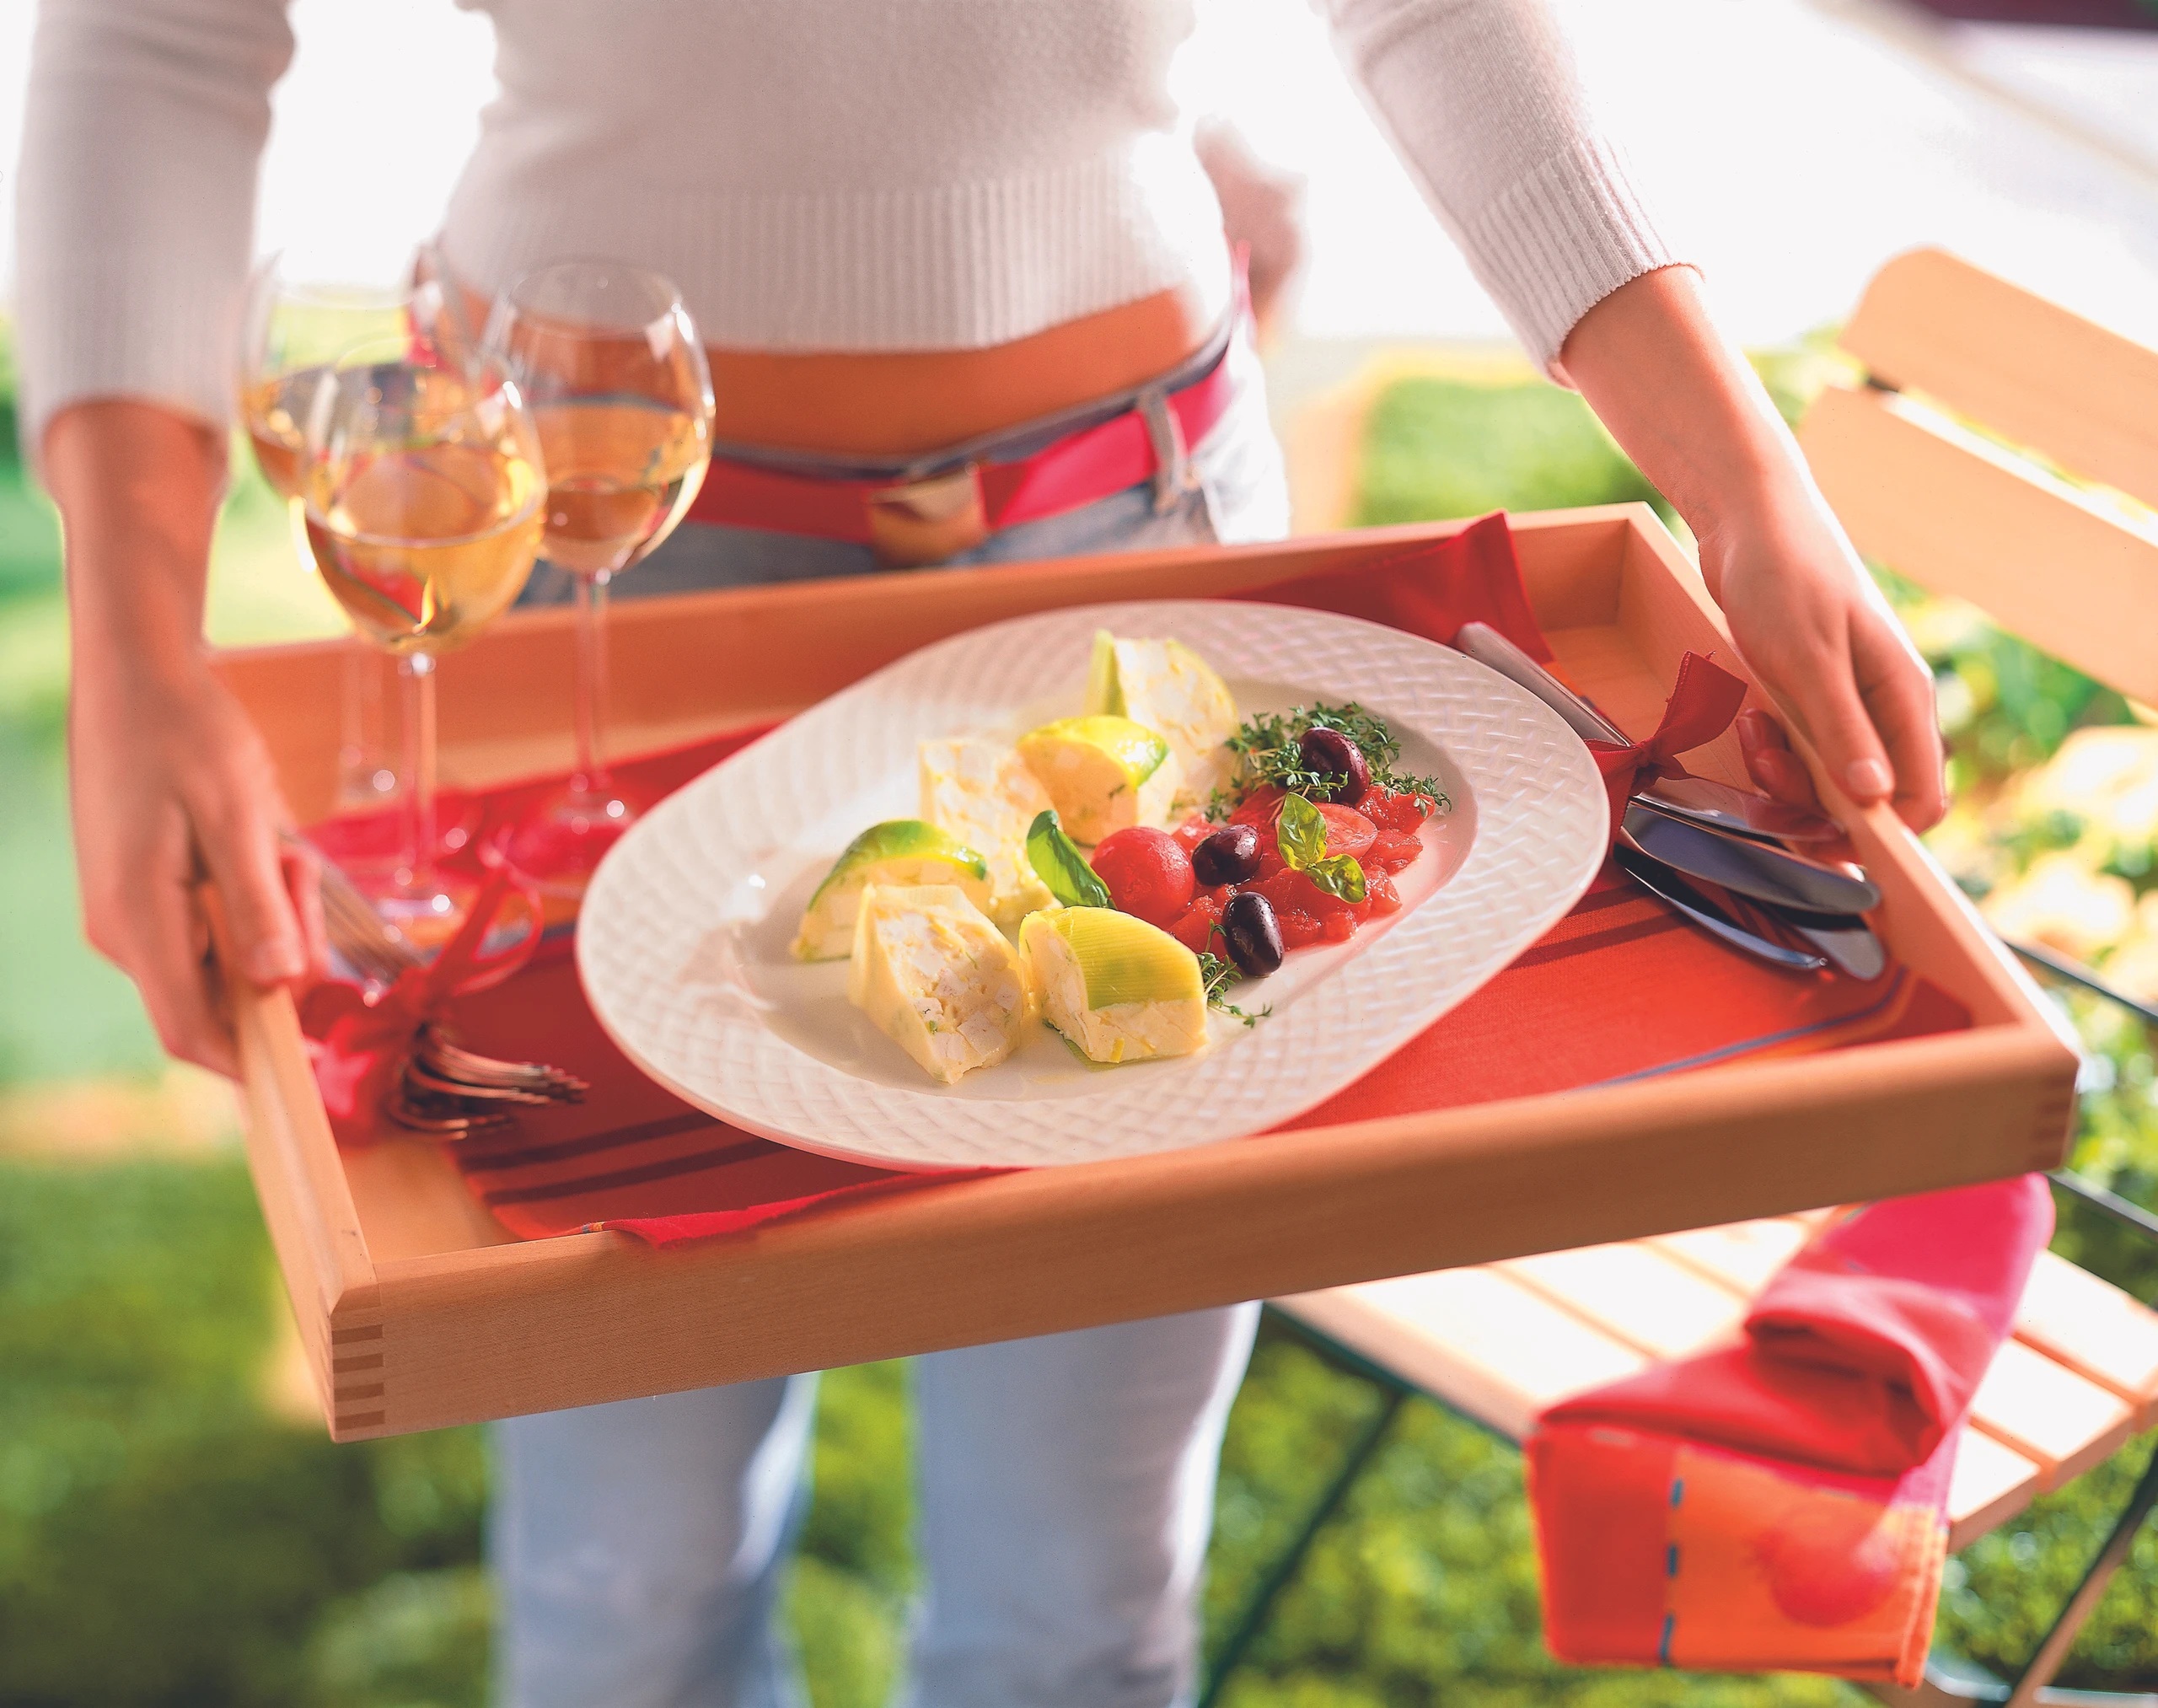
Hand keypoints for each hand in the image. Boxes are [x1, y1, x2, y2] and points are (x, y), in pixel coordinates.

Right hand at [46, 399, 325, 1077]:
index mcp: (140, 921)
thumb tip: (279, 985)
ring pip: (229, 957)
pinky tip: (261, 842)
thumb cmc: (187, 734)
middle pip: (226, 994)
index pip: (193, 1032)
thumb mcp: (239, 814)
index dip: (253, 1066)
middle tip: (296, 868)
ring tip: (277, 843)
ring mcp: (135, 915)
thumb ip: (259, 904)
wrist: (138, 674)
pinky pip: (218, 925)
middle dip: (283, 951)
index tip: (315, 1073)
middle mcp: (128, 932)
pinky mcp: (150, 895)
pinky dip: (254, 895)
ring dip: (274, 914)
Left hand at [1700, 487, 1944, 829]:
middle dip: (1812, 804)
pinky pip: (1800, 754)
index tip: (1819, 837)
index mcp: (1903, 699)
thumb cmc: (1784, 575)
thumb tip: (1875, 799)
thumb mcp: (1808, 657)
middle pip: (1868, 802)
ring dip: (1784, 777)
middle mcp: (1884, 708)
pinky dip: (1772, 751)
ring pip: (1827, 782)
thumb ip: (1842, 728)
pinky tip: (1752, 719)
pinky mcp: (1812, 700)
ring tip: (1754, 732)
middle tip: (1768, 768)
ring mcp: (1848, 705)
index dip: (1879, 835)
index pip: (1921, 799)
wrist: (1748, 520)